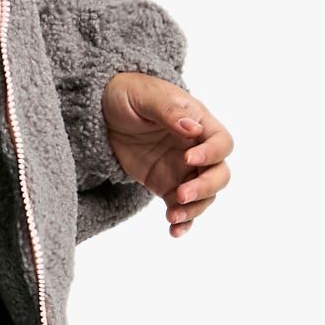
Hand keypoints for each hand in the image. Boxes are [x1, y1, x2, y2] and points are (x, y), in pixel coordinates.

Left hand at [102, 73, 233, 238]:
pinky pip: (181, 207)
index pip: (221, 143)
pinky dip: (181, 222)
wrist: (103, 109)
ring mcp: (183, 169)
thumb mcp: (146, 96)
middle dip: (205, 188)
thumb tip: (192, 128)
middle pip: (219, 174)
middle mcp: (197, 149)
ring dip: (193, 209)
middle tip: (181, 194)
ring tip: (172, 216)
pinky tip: (173, 231)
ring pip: (204, 196)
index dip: (211, 154)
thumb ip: (170, 111)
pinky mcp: (166, 185)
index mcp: (199, 122)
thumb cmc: (129, 93)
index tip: (188, 158)